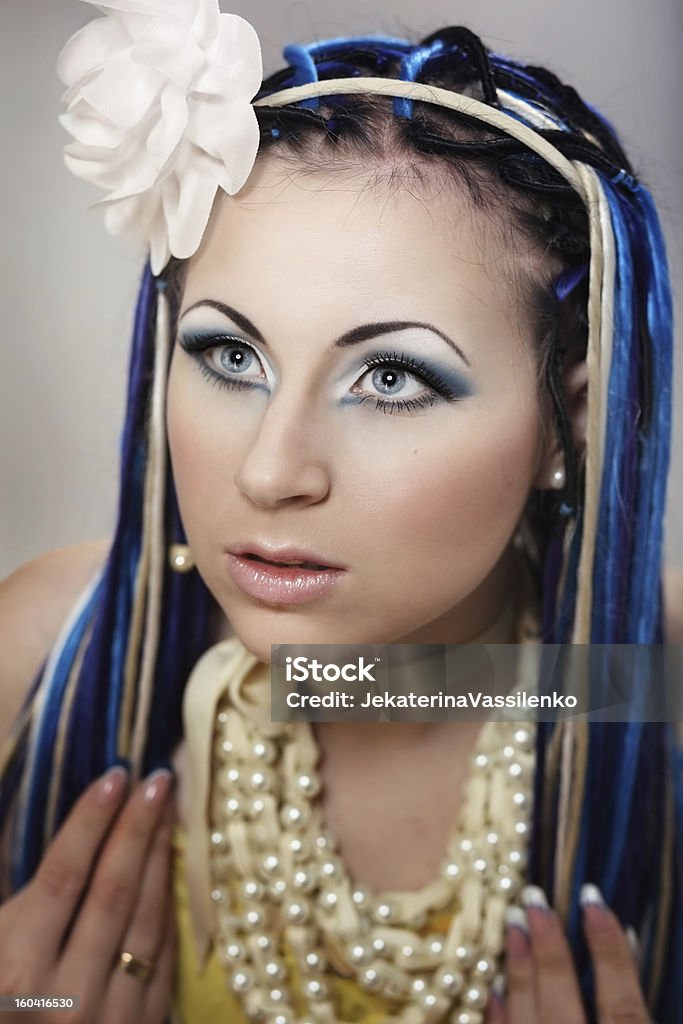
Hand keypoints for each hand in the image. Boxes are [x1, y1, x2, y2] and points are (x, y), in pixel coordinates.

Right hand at [0, 767, 175, 1023]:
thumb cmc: (3, 1006)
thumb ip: (19, 908)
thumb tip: (65, 848)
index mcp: (14, 973)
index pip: (63, 877)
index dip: (90, 822)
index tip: (115, 776)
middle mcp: (64, 997)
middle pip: (112, 891)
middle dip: (136, 829)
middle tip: (157, 777)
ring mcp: (109, 1018)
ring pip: (146, 920)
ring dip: (160, 860)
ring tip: (169, 810)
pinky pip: (162, 958)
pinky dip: (168, 908)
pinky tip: (172, 870)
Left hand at [486, 884, 649, 1023]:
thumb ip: (629, 1004)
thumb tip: (626, 940)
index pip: (621, 1006)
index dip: (610, 953)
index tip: (591, 898)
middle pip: (563, 1006)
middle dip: (548, 951)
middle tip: (534, 899)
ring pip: (527, 1019)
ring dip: (519, 971)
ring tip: (513, 922)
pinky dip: (500, 1012)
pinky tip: (497, 983)